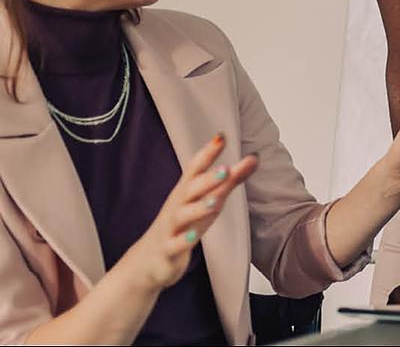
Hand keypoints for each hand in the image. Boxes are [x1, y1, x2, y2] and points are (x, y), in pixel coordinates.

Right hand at [120, 133, 256, 293]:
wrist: (146, 262)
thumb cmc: (182, 226)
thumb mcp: (206, 202)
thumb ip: (229, 182)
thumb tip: (253, 158)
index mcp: (185, 193)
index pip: (195, 169)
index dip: (208, 153)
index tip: (222, 136)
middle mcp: (176, 206)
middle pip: (190, 189)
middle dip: (207, 179)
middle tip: (226, 168)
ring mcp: (170, 228)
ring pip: (182, 215)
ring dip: (198, 207)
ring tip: (216, 201)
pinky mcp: (168, 250)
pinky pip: (176, 244)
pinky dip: (185, 239)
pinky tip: (195, 235)